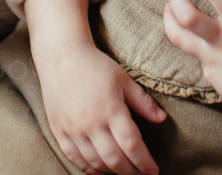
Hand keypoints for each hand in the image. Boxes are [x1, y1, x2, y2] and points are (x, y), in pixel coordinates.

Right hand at [36, 40, 166, 174]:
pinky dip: (88, 169)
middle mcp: (91, 123)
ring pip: (95, 162)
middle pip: (115, 158)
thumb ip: (142, 101)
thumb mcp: (123, 79)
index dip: (144, 161)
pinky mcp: (59, 131)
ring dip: (112, 172)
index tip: (154, 170)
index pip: (132, 144)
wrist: (61, 57)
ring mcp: (73, 129)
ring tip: (124, 173)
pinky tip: (99, 172)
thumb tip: (162, 119)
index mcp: (111, 109)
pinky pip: (74, 158)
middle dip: (132, 172)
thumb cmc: (95, 66)